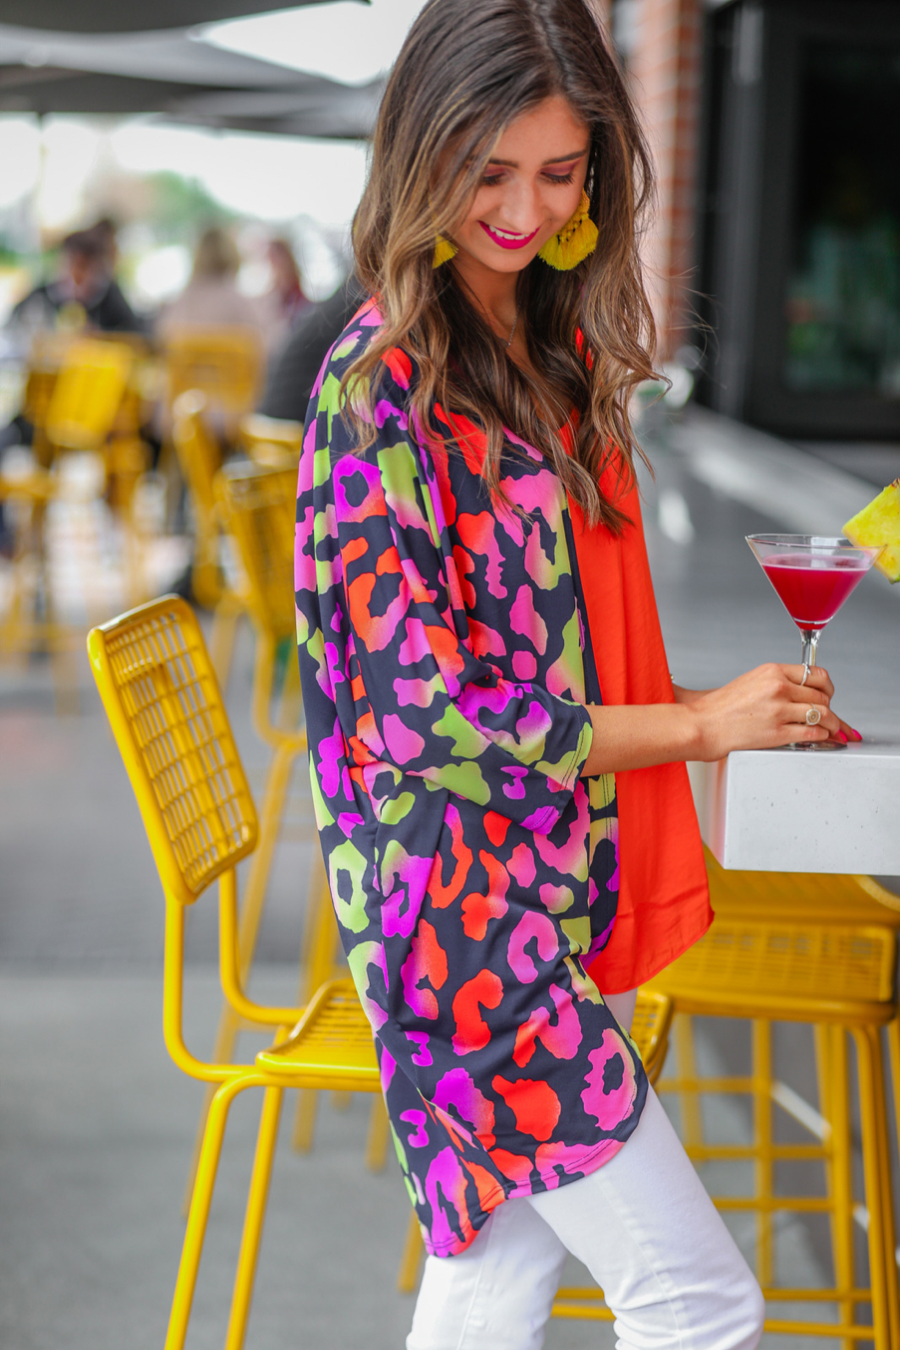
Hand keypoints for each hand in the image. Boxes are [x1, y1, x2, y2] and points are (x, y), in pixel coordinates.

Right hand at [684, 664, 856, 760]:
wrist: (703, 724)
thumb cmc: (721, 707)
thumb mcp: (752, 681)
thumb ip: (778, 683)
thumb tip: (803, 692)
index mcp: (773, 671)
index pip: (816, 674)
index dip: (827, 687)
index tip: (828, 694)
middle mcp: (778, 687)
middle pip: (822, 696)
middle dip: (831, 707)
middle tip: (830, 715)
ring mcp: (779, 710)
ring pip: (822, 714)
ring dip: (832, 724)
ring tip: (833, 729)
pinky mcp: (778, 732)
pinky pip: (813, 732)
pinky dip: (822, 736)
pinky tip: (820, 737)